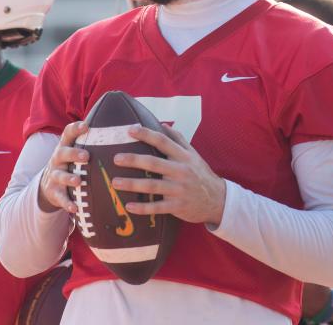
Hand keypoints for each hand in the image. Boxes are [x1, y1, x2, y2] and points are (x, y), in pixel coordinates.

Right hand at [37, 121, 88, 213]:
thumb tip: (123, 130)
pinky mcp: (54, 192)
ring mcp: (54, 176)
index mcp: (65, 146)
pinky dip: (67, 203)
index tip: (86, 126)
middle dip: (73, 154)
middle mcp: (58, 159)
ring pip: (59, 175)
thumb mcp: (76, 152)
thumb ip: (93, 143)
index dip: (75, 129)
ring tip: (78, 181)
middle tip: (86, 156)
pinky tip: (74, 208)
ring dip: (68, 178)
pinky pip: (60, 198)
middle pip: (62, 153)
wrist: (49, 184)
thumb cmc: (71, 164)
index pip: (68, 134)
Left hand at [110, 124, 226, 224]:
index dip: (146, 134)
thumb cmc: (201, 174)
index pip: (163, 141)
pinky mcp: (177, 206)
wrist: (218, 200)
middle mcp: (181, 171)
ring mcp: (179, 190)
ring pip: (152, 186)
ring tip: (115, 182)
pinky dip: (143, 208)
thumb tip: (162, 125)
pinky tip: (129, 206)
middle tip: (116, 158)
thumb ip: (178, 140)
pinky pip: (157, 207)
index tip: (130, 130)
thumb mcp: (194, 155)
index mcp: (183, 156)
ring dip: (132, 184)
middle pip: (154, 163)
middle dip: (134, 160)